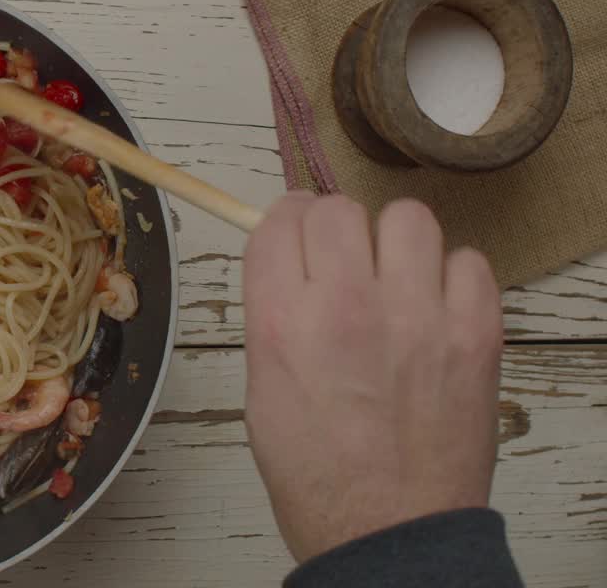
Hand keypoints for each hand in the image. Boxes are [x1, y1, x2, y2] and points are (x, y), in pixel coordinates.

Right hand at [242, 193, 502, 562]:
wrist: (388, 529)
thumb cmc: (317, 471)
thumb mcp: (262, 387)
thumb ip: (273, 315)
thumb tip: (290, 262)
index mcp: (282, 323)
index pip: (278, 221)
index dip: (283, 221)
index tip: (294, 232)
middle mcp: (347, 307)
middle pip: (336, 209)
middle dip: (331, 228)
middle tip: (340, 259)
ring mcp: (418, 316)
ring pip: (407, 218)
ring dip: (394, 242)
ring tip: (393, 278)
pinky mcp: (475, 332)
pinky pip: (469, 260)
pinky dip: (450, 276)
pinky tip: (435, 309)